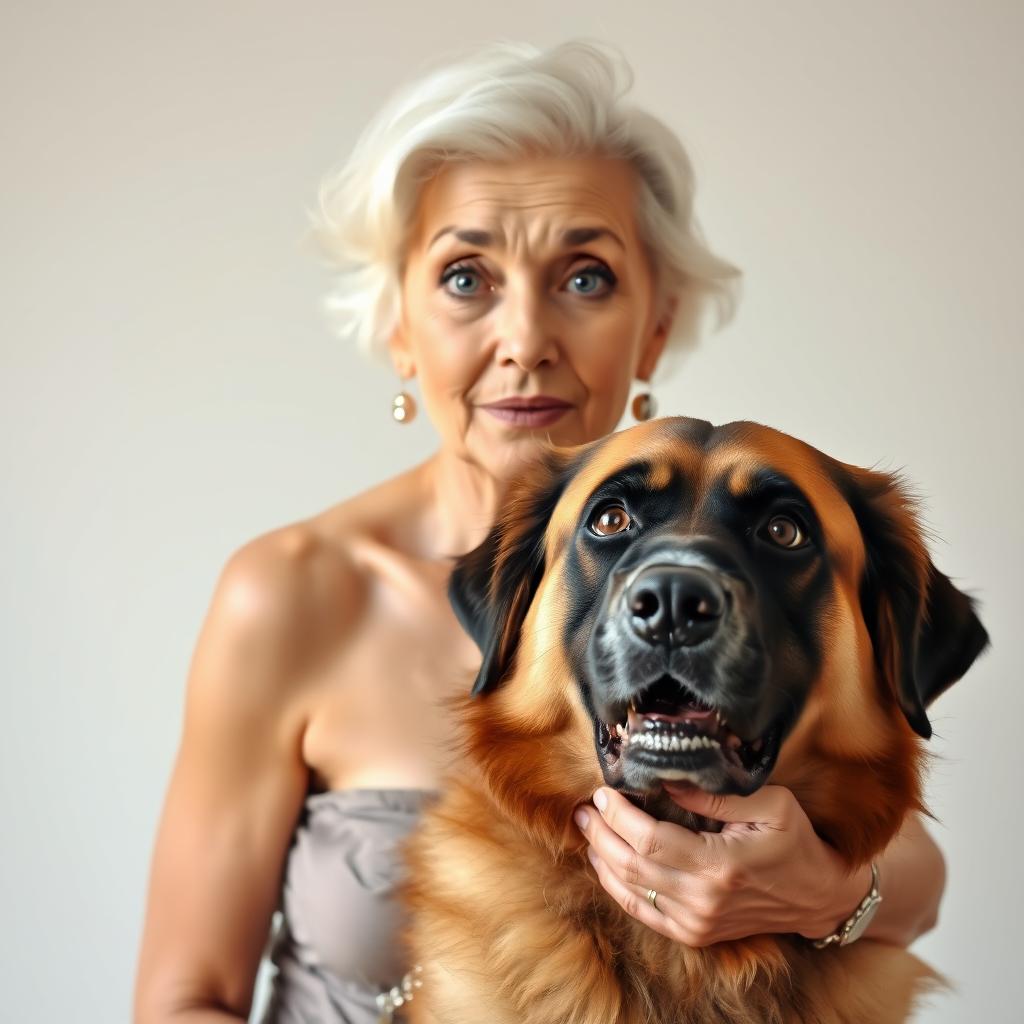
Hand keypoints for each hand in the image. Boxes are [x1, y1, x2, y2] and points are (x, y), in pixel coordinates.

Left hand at [573, 783, 870, 946]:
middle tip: (584, 808)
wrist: (818, 895)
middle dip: (600, 833)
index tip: (604, 791)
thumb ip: (715, 795)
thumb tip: (668, 782)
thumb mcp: (769, 803)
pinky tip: (605, 863)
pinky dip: (617, 888)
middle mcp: (703, 899)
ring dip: (602, 858)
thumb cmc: (795, 841)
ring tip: (588, 828)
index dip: (619, 815)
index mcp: (720, 865)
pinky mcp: (696, 934)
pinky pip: (643, 913)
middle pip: (631, 865)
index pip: (649, 839)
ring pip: (630, 891)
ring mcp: (698, 922)